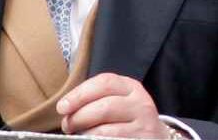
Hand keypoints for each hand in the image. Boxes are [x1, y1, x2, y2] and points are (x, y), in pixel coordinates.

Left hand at [57, 72, 172, 137]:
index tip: (62, 107)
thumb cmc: (126, 118)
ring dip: (86, 134)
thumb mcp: (117, 100)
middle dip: (79, 117)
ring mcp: (144, 125)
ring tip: (79, 136)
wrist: (155, 137)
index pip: (104, 83)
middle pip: (104, 107)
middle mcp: (140, 103)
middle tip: (67, 125)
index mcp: (130, 87)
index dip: (80, 94)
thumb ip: (95, 98)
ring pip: (106, 130)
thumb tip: (66, 108)